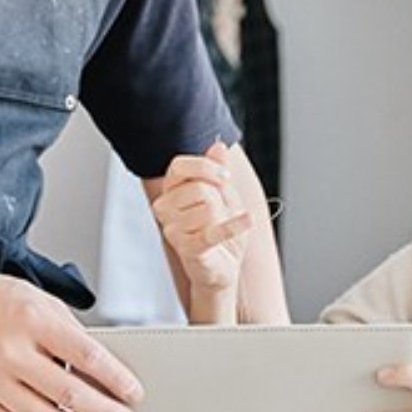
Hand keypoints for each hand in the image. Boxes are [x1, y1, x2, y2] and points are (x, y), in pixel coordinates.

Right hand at [151, 141, 251, 299]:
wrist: (224, 265)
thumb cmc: (219, 228)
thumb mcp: (224, 194)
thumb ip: (217, 171)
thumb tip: (218, 145)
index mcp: (171, 190)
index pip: (178, 166)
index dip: (204, 167)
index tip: (225, 177)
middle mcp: (164, 208)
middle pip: (199, 188)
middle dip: (221, 199)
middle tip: (223, 213)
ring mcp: (172, 230)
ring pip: (208, 209)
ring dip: (225, 218)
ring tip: (221, 228)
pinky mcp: (187, 249)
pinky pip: (213, 231)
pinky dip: (234, 226)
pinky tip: (247, 220)